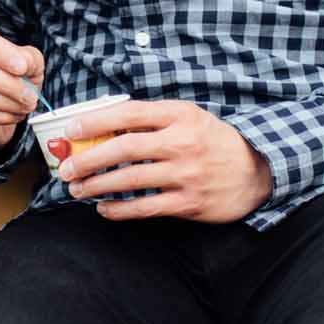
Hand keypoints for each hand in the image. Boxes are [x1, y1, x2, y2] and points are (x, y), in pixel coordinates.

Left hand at [51, 101, 273, 223]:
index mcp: (180, 115)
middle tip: (66, 168)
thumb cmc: (215, 142)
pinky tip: (103, 208)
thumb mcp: (189, 118)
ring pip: (130, 180)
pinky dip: (119, 209)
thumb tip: (104, 127)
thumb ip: (153, 120)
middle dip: (88, 159)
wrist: (258, 170)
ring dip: (96, 185)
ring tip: (76, 188)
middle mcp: (182, 143)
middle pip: (124, 148)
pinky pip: (146, 208)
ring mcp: (186, 174)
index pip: (129, 114)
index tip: (71, 130)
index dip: (95, 121)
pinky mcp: (189, 202)